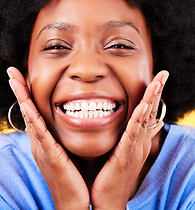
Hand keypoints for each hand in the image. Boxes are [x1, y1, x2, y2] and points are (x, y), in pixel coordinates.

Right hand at [7, 67, 89, 209]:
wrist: (73, 200)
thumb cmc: (71, 175)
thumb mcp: (64, 151)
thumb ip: (61, 137)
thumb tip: (64, 123)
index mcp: (44, 140)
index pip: (33, 113)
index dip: (26, 95)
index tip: (22, 78)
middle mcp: (39, 142)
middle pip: (27, 112)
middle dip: (19, 91)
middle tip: (12, 72)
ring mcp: (42, 148)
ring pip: (30, 118)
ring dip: (22, 98)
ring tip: (14, 80)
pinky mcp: (50, 155)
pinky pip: (40, 133)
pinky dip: (32, 118)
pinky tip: (27, 105)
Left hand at [90, 70, 168, 209]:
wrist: (108, 200)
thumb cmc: (111, 175)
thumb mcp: (121, 152)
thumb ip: (127, 137)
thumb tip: (130, 125)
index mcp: (137, 141)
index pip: (148, 114)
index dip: (153, 96)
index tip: (157, 79)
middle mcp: (140, 143)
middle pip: (150, 113)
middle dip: (157, 92)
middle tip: (163, 74)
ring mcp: (135, 150)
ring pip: (145, 120)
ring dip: (151, 100)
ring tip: (157, 82)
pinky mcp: (125, 156)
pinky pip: (132, 135)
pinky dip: (138, 120)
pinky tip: (143, 106)